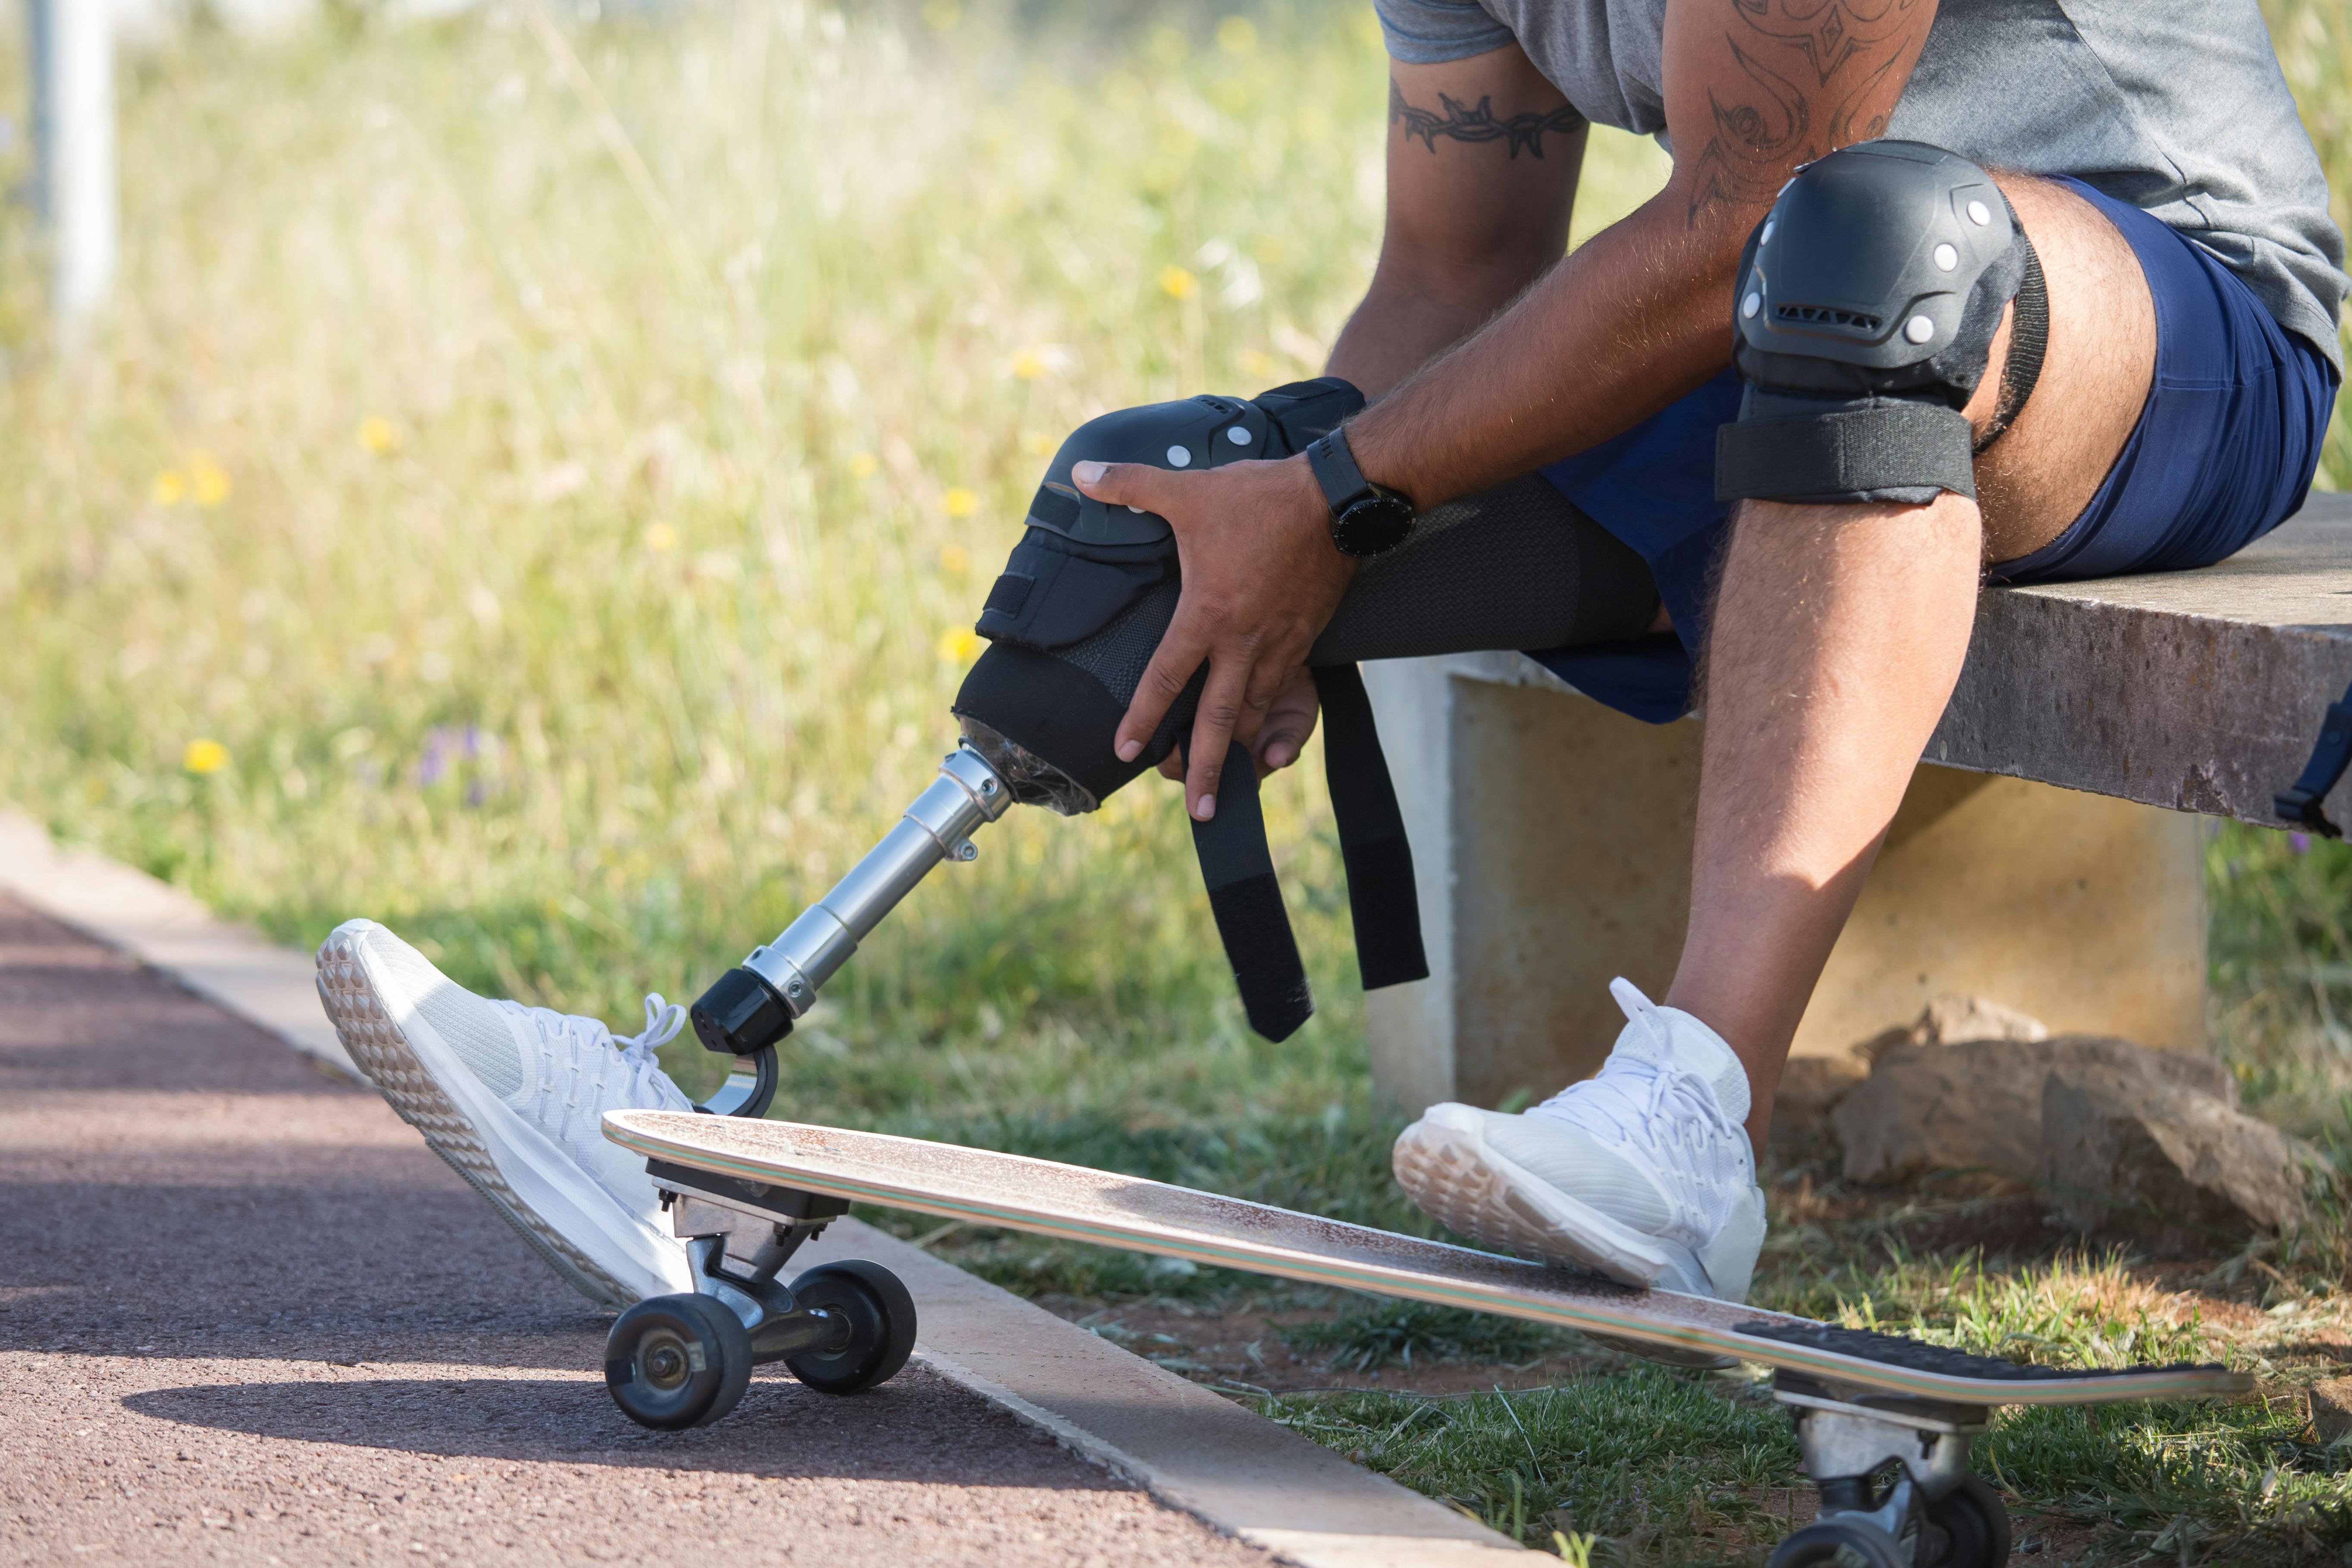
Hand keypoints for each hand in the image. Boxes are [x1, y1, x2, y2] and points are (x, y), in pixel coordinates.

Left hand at [1072, 454, 1352, 819]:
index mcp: (1206, 615)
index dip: (1142, 717)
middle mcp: (1243, 641)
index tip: (1125, 750)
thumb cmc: (1261, 497)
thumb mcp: (1189, 490)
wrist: (1338, 497)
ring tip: (1228, 784)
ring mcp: (1279, 643)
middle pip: (1217, 719)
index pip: (1166, 678)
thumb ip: (1130, 485)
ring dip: (1240, 749)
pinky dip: (1273, 718)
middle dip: (1205, 769)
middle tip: (1199, 811)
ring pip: (1256, 710)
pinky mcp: (1307, 636)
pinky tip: (1263, 734)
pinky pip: (1285, 688)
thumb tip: (1081, 475)